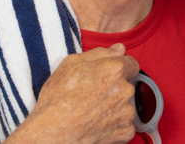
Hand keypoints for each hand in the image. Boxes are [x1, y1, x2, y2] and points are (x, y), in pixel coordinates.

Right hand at [5, 43, 139, 143]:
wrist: (53, 134)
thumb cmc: (57, 100)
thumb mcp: (70, 64)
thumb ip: (99, 53)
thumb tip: (119, 49)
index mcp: (113, 69)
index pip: (132, 63)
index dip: (119, 68)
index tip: (107, 76)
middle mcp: (125, 90)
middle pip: (127, 85)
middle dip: (114, 88)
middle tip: (92, 95)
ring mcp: (127, 113)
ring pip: (126, 105)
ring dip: (114, 107)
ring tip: (92, 112)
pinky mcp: (125, 132)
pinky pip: (125, 124)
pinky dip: (114, 125)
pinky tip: (97, 124)